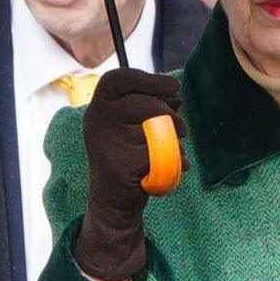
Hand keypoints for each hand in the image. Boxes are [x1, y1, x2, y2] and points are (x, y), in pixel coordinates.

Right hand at [75, 70, 188, 280]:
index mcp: (97, 108)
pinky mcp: (121, 167)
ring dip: (175, 141)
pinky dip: (176, 162)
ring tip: (174, 151)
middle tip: (184, 128)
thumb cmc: (125, 156)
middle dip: (172, 116)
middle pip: (145, 105)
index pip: (117, 79)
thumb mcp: (129, 126)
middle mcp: (96, 123)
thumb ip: (147, 104)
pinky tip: (172, 169)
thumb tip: (174, 91)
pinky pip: (160, 157)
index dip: (148, 79)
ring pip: (156, 132)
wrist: (111, 201)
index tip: (175, 86)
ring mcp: (106, 145)